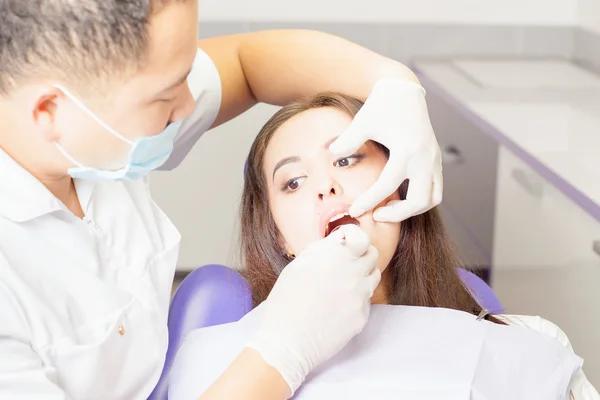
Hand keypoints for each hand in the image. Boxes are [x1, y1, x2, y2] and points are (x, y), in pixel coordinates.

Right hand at [246, 225, 379, 395]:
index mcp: (338, 257)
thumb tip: (339, 239)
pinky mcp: (362, 316)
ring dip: (361, 275)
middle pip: (372, 255)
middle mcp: (354, 274)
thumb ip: (323, 248)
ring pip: (373, 277)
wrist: (288, 341)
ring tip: (340, 283)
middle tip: (344, 262)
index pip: (363, 238)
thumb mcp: (298, 265)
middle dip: (359, 254)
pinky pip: (366, 300)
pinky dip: (356, 297)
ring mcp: (361, 296)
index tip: (346, 241)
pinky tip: (338, 304)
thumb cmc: (286, 301)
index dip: (353, 237)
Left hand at [330, 78, 442, 221]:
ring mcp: (434, 159)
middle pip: (419, 201)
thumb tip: (331, 156)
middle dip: (397, 214)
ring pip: (432, 199)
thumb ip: (347, 140)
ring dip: (412, 209)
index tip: (354, 210)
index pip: (388, 185)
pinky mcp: (435, 159)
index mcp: (407, 150)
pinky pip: (435, 189)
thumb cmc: (381, 105)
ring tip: (389, 209)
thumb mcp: (362, 121)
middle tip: (376, 215)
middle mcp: (425, 158)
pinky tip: (400, 197)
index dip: (370, 201)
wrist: (404, 89)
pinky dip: (420, 199)